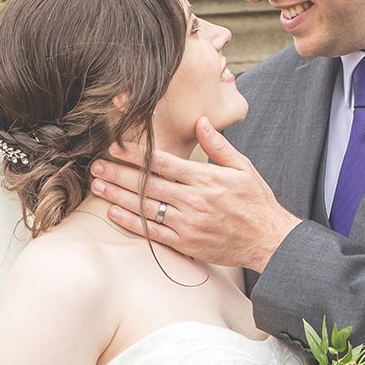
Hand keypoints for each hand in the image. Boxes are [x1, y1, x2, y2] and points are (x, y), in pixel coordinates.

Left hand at [89, 117, 300, 271]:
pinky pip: (152, 232)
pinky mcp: (185, 243)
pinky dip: (131, 222)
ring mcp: (187, 223)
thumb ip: (217, 145)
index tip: (115, 146)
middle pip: (147, 184)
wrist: (268, 239)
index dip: (135, 154)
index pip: (162, 163)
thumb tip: (200, 120)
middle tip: (95, 164)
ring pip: (145, 207)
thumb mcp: (242, 166)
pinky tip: (114, 212)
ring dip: (118, 195)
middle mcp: (193, 200)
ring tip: (97, 185)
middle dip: (118, 173)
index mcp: (204, 179)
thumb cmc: (255, 201)